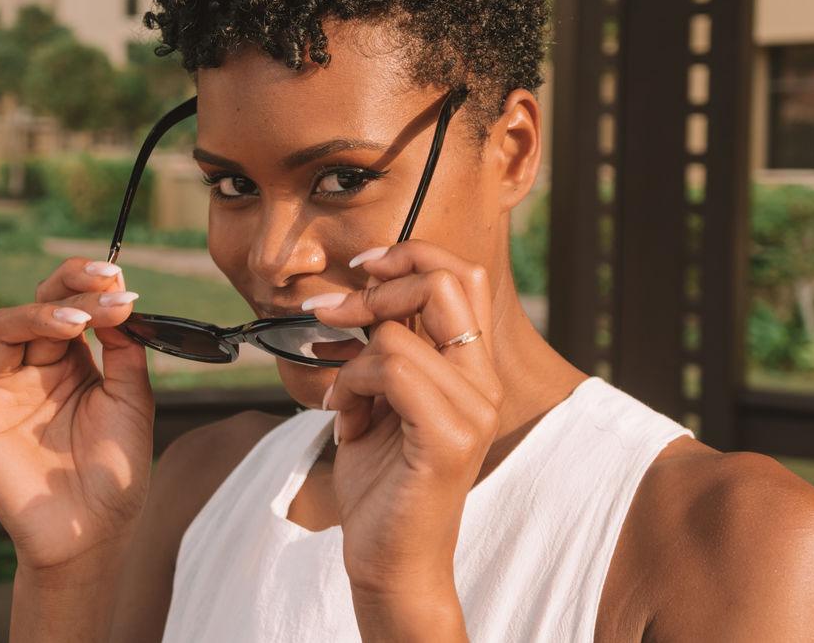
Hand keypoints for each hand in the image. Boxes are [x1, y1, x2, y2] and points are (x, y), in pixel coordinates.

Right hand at [0, 258, 153, 576]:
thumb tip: (117, 298)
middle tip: (104, 286)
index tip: (118, 279)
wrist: (92, 533)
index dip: (90, 286)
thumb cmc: (114, 473)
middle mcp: (34, 371)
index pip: (71, 306)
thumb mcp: (132, 399)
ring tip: (77, 321)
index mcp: (72, 365)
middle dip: (72, 289)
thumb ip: (124, 348)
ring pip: (5, 328)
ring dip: (40, 313)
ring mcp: (1, 391)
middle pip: (39, 307)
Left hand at [311, 241, 501, 604]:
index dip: (408, 255)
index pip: (461, 274)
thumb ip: (385, 348)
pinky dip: (350, 387)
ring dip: (349, 363)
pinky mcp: (448, 435)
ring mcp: (472, 409)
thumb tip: (357, 291)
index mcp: (471, 369)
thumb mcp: (380, 399)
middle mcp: (483, 383)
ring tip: (343, 404)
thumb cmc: (381, 483)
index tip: (360, 269)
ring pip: (397, 334)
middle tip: (330, 315)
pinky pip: (389, 370)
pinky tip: (347, 422)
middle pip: (443, 281)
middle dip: (374, 289)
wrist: (389, 559)